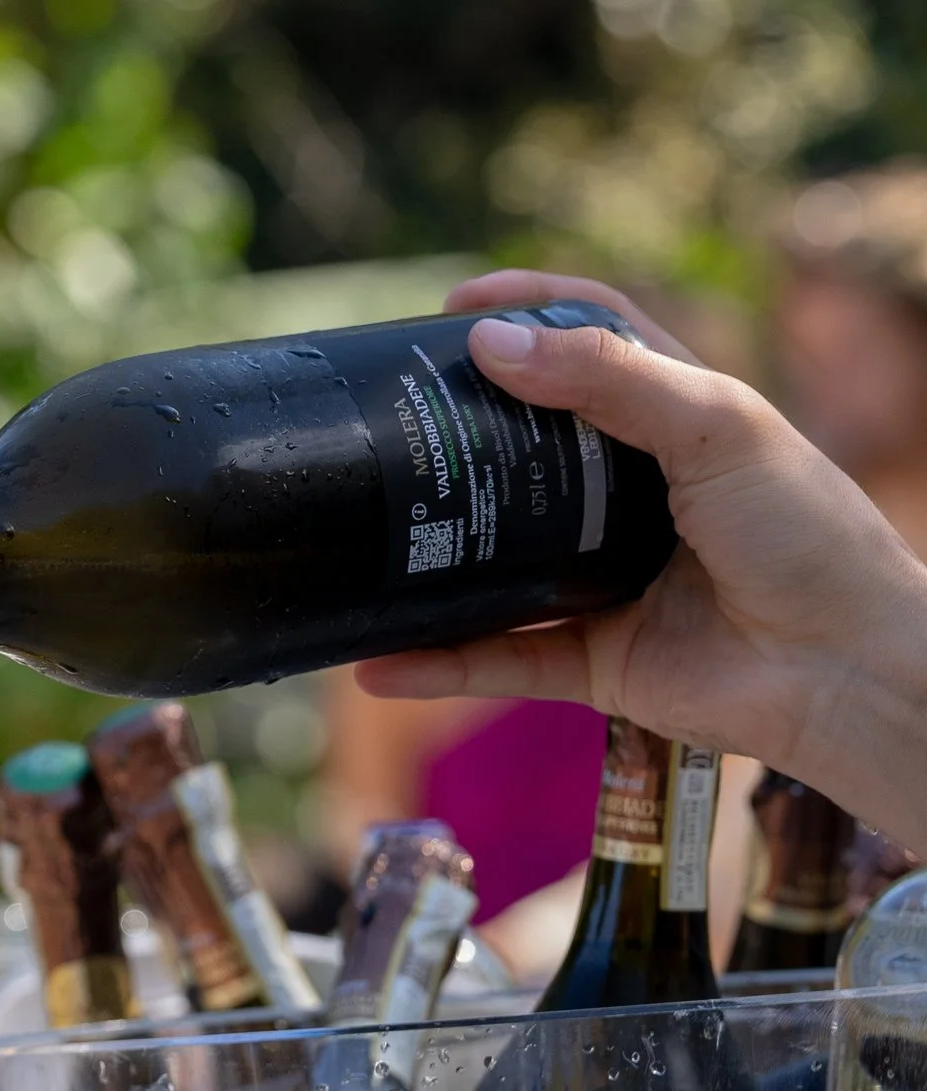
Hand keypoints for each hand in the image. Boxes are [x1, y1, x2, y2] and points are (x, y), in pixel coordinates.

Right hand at [355, 269, 926, 851]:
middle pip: (522, 448)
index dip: (524, 311)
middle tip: (382, 415)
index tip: (451, 306)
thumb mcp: (718, 428)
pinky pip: (496, 663)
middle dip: (451, 429)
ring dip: (426, 555)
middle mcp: (631, 498)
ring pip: (493, 563)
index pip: (591, 340)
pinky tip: (377, 662)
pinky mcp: (592, 662)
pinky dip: (434, 666)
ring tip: (356, 535)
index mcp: (674, 422)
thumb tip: (491, 345)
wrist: (848, 670)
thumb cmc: (810, 536)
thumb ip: (610, 380)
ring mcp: (604, 581)